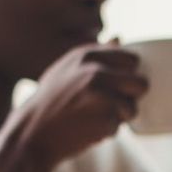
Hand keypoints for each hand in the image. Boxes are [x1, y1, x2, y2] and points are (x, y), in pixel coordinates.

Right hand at [6, 41, 148, 170]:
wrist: (30, 134)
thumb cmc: (50, 102)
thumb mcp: (66, 69)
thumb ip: (95, 55)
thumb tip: (120, 37)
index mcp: (87, 55)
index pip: (132, 60)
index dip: (126, 76)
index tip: (110, 86)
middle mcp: (95, 70)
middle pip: (141, 84)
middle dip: (129, 98)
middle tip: (104, 105)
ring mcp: (101, 94)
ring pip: (132, 109)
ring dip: (117, 118)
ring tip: (90, 117)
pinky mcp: (104, 118)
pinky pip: (119, 128)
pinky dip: (105, 132)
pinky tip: (84, 129)